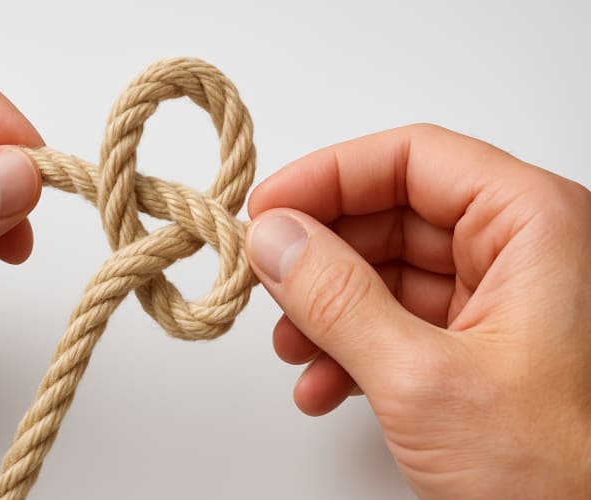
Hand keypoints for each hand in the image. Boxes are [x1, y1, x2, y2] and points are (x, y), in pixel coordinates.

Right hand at [245, 124, 590, 498]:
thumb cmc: (564, 476)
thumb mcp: (424, 379)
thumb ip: (338, 300)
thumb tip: (276, 239)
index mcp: (534, 225)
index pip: (412, 159)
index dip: (329, 176)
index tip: (268, 208)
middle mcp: (522, 253)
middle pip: (394, 215)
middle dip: (321, 256)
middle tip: (266, 281)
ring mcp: (502, 304)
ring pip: (390, 274)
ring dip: (328, 310)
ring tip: (292, 348)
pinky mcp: (483, 349)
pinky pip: (401, 323)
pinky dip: (353, 349)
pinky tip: (323, 385)